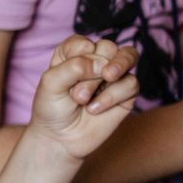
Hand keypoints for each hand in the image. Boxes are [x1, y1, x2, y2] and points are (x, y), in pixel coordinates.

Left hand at [25, 36, 138, 160]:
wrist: (60, 139)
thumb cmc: (52, 109)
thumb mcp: (50, 84)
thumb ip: (73, 66)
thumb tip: (103, 65)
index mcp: (74, 53)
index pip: (83, 42)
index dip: (75, 56)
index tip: (62, 76)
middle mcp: (96, 60)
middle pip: (107, 47)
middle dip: (93, 69)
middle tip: (78, 95)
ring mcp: (113, 75)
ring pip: (128, 56)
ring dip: (116, 67)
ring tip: (108, 77)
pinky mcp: (126, 92)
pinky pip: (131, 83)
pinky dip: (113, 96)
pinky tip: (95, 109)